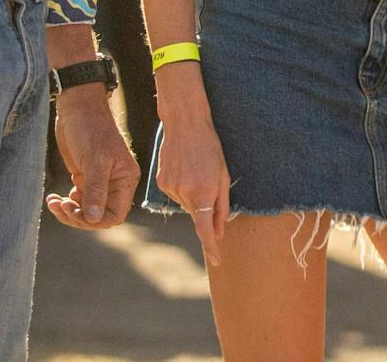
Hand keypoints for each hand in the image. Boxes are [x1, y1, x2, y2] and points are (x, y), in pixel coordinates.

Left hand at [47, 88, 140, 231]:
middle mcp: (115, 182)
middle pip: (99, 216)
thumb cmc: (91, 128)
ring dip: (69, 211)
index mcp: (125, 179)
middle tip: (61, 206)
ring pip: (86, 210)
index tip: (75, 213)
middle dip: (78, 216)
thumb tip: (95, 220)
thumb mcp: (94, 160)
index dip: (96, 220)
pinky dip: (66, 203)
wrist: (77, 106)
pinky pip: (78, 199)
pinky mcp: (85, 176)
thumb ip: (96, 191)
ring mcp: (99, 180)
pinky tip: (55, 197)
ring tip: (54, 202)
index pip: (115, 214)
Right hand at [149, 98, 231, 264]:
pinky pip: (175, 194)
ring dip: (193, 195)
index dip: (211, 247)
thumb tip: (219, 231)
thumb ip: (222, 206)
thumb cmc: (210, 149)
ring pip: (186, 205)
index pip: (205, 229)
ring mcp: (171, 188)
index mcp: (204, 192)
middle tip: (208, 183)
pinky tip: (185, 169)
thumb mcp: (224, 176)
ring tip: (196, 170)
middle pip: (196, 215)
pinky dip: (182, 188)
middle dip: (204, 209)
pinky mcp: (162, 182)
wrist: (186, 125)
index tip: (216, 260)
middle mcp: (185, 193)